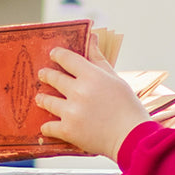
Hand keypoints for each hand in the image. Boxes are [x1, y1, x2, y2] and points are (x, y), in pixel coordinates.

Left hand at [36, 38, 149, 161]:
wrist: (132, 138)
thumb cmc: (128, 107)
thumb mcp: (116, 79)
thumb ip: (99, 59)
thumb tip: (92, 37)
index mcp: (91, 76)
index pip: (66, 58)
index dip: (57, 54)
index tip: (53, 54)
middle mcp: (78, 91)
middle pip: (53, 78)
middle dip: (46, 75)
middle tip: (43, 75)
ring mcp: (71, 111)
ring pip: (46, 101)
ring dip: (43, 99)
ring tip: (41, 98)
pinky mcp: (68, 130)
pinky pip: (48, 126)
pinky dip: (46, 126)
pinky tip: (46, 126)